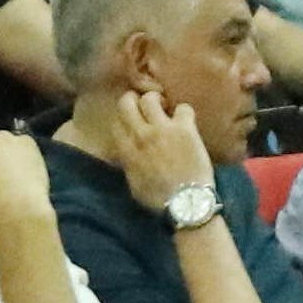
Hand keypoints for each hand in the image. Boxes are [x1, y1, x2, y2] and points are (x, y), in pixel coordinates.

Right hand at [107, 58, 217, 210]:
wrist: (186, 203)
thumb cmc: (159, 200)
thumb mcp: (133, 183)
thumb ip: (128, 163)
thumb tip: (126, 154)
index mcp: (127, 150)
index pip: (116, 121)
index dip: (124, 117)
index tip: (131, 119)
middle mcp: (141, 135)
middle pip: (127, 103)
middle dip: (134, 100)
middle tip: (143, 104)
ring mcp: (162, 130)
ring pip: (151, 99)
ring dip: (157, 101)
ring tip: (165, 107)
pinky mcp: (184, 129)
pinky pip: (183, 108)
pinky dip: (184, 113)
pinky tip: (186, 122)